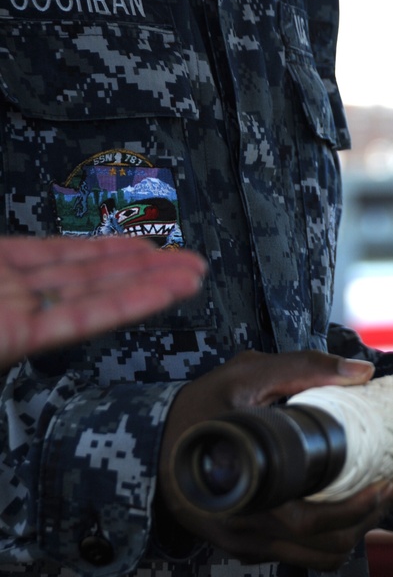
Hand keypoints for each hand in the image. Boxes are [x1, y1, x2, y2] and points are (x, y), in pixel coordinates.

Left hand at [0, 235, 205, 367]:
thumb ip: (8, 247)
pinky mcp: (19, 339)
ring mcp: (18, 317)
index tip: (150, 247)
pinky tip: (158, 296)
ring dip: (149, 286)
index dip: (111, 249)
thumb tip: (52, 237)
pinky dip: (122, 307)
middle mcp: (12, 292)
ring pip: (95, 296)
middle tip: (189, 264)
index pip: (65, 254)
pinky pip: (76, 320)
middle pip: (91, 277)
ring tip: (191, 279)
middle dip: (147, 268)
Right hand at [156, 350, 392, 568]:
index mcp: (248, 494)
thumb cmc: (198, 411)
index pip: (319, 519)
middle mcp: (246, 532)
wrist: (148, 445)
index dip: (367, 505)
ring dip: (359, 530)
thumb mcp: (244, 376)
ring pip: (321, 557)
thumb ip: (302, 368)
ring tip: (386, 493)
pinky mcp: (248, 548)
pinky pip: (303, 554)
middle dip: (378, 514)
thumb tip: (363, 372)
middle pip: (330, 544)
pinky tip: (352, 501)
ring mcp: (246, 545)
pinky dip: (335, 534)